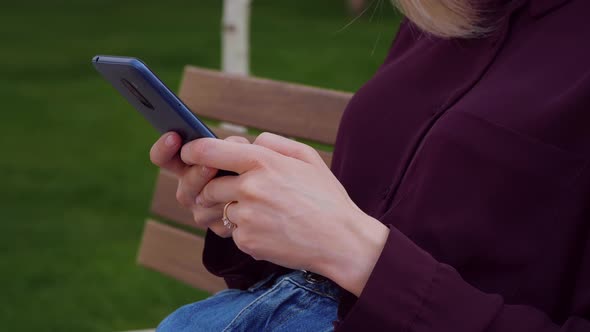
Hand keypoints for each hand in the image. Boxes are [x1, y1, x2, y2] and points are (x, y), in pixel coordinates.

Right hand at [149, 132, 248, 237]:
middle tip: (210, 166)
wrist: (266, 196)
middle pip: (185, 184)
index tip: (173, 137)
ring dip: (219, 193)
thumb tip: (234, 146)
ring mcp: (201, 209)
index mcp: (187, 165)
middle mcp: (189, 189)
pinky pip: (221, 221)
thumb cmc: (250, 166)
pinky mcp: (219, 226)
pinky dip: (233, 209)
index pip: (164, 158)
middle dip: (198, 174)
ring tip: (235, 185)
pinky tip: (245, 202)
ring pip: (202, 205)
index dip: (164, 148)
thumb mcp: (240, 150)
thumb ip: (232, 146)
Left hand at [180, 132, 389, 295]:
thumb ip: (273, 142)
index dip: (192, 152)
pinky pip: (232, 232)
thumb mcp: (307, 157)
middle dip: (216, 188)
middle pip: (208, 185)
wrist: (341, 241)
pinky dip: (244, 231)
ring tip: (257, 212)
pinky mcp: (247, 241)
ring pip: (217, 210)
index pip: (209, 151)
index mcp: (263, 162)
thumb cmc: (325, 197)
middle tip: (236, 192)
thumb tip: (247, 141)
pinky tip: (269, 229)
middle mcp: (250, 188)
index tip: (189, 154)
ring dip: (227, 210)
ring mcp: (247, 217)